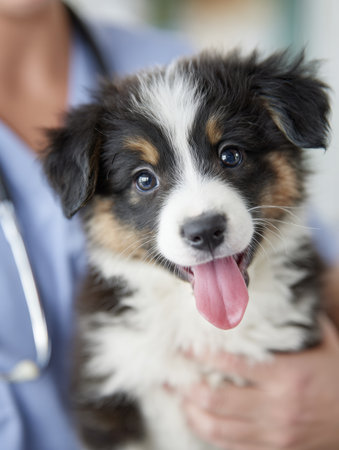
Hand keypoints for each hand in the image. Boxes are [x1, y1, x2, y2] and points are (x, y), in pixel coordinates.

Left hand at [180, 316, 338, 449]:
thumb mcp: (329, 346)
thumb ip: (303, 323)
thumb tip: (285, 296)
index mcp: (286, 376)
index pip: (232, 363)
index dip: (202, 355)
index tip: (184, 347)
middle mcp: (275, 407)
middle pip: (216, 398)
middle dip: (186, 386)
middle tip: (170, 375)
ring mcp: (272, 434)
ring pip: (217, 426)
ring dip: (191, 411)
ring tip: (177, 397)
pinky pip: (229, 445)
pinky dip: (208, 432)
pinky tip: (197, 419)